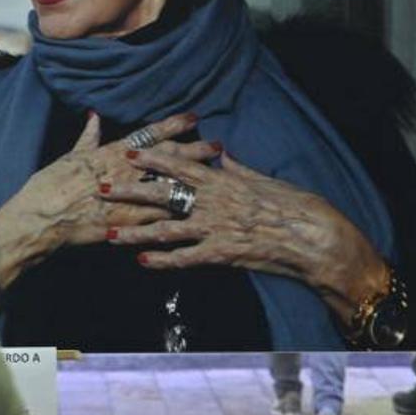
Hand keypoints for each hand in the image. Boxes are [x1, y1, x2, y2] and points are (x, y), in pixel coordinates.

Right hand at [0, 112, 220, 288]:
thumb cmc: (48, 186)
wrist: (39, 218)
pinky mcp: (127, 222)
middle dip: (193, 150)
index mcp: (109, 153)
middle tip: (217, 145)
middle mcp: (124, 172)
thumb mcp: (67, 157)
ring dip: (193, 181)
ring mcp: (127, 197)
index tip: (192, 117)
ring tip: (216, 178)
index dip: (172, 125)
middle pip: (167, 158)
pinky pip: (159, 218)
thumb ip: (87, 138)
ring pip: (169, 185)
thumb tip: (95, 116)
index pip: (148, 135)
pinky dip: (178, 214)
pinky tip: (198, 215)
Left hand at [98, 146, 389, 324]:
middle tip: (100, 188)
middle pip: (162, 194)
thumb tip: (223, 154)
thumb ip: (238, 169)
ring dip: (135, 232)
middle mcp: (213, 202)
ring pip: (166, 229)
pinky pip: (186, 258)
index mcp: (223, 180)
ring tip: (109, 233)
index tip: (127, 152)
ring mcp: (216, 228)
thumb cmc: (295, 206)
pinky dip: (163, 260)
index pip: (179, 165)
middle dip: (129, 191)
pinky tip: (142, 262)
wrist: (316, 237)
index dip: (151, 158)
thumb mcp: (264, 179)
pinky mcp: (222, 253)